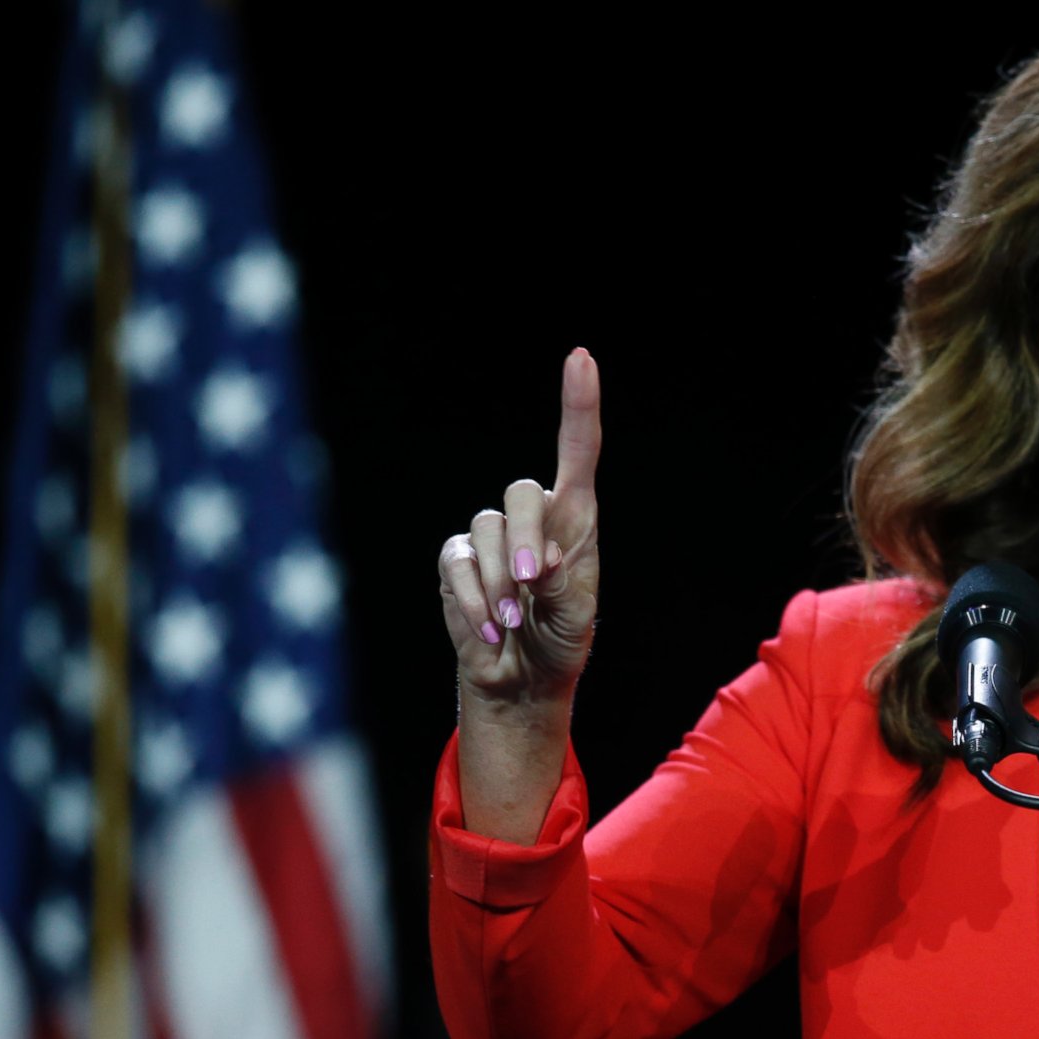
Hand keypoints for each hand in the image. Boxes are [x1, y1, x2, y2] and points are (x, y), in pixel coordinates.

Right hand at [438, 348, 602, 704]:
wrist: (522, 679)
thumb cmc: (560, 640)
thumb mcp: (578, 615)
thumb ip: (564, 584)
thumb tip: (539, 559)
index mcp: (575, 519)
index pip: (578, 451)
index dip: (579, 404)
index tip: (581, 359)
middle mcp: (532, 518)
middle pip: (521, 492)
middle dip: (527, 537)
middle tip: (533, 582)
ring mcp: (490, 539)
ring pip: (487, 531)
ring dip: (501, 582)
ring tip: (515, 621)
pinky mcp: (458, 563)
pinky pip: (457, 564)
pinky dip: (474, 601)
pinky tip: (491, 630)